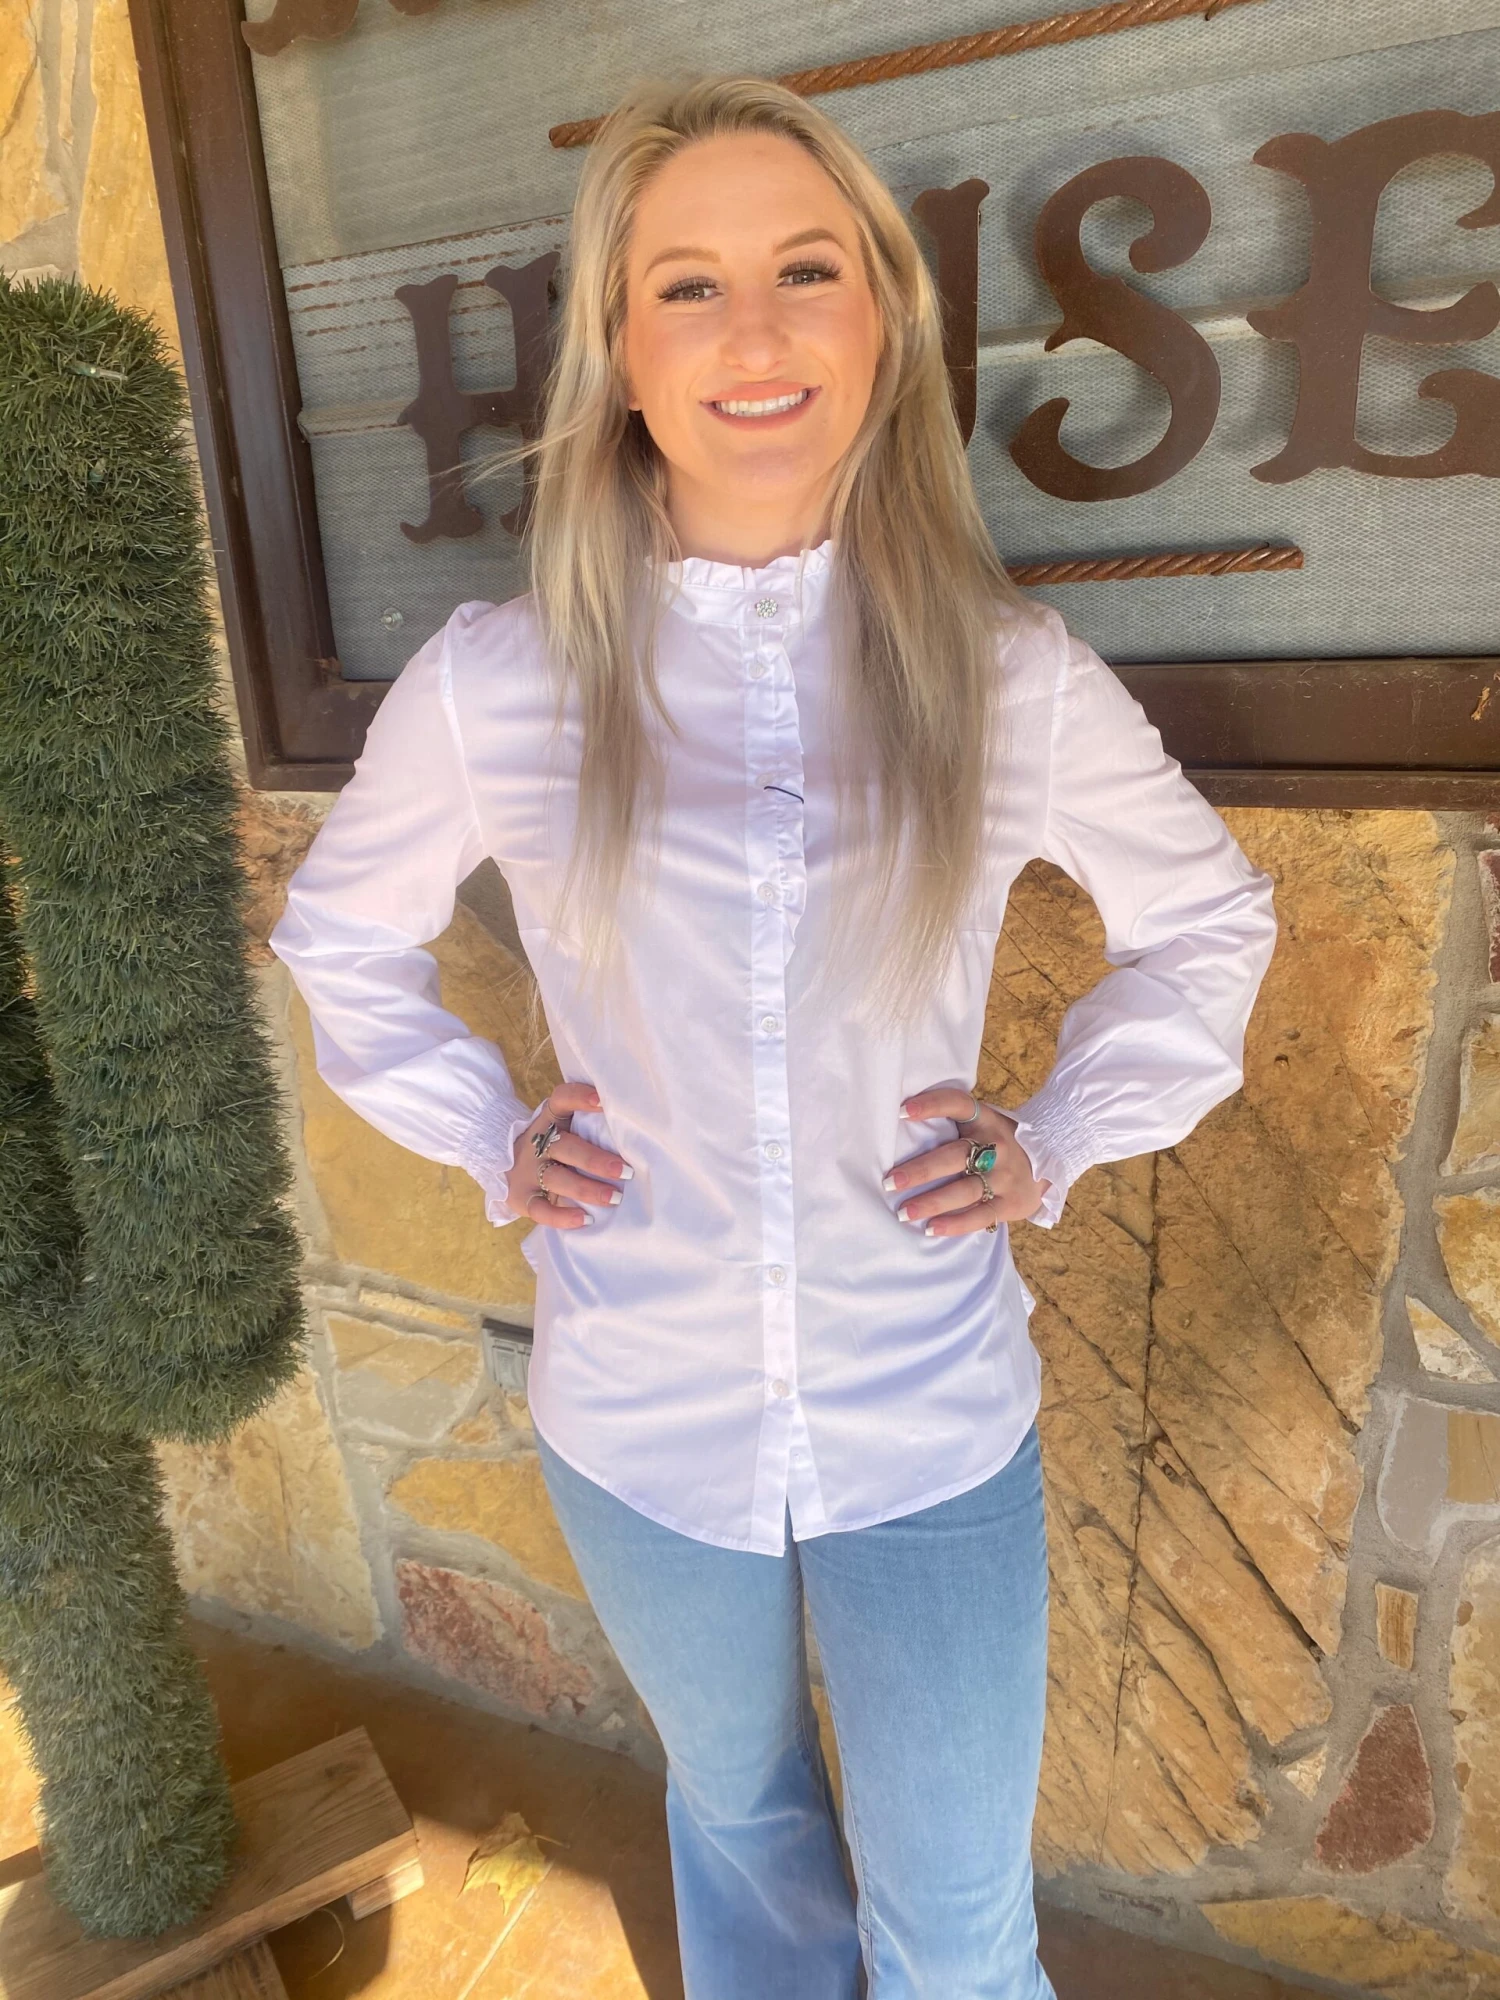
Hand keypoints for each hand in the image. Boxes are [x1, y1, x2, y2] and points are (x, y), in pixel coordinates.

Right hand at [504, 1081, 632, 1229]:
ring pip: (556, 1178)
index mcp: (550, 1119)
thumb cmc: (554, 1147)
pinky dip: (562, 1217)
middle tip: (626, 1171)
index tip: (603, 1101)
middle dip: (596, 1160)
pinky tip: (585, 1219)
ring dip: (587, 1189)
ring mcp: (528, 1171)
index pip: (561, 1100)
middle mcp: (538, 1143)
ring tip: (615, 1198)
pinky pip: (541, 1210)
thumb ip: (591, 1128)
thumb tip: (638, 1137)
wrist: (506, 1166)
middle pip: (565, 1147)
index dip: (580, 1097)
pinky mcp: (522, 1198)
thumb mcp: (564, 1129)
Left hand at [884, 1086, 1051, 1235]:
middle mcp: (997, 1146)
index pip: (958, 1105)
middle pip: (954, 1156)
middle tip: (890, 1181)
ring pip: (965, 1190)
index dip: (932, 1105)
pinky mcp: (1011, 1203)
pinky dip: (955, 1224)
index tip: (902, 1111)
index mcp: (986, 1120)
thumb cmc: (1000, 1141)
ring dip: (932, 1202)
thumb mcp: (986, 1123)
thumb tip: (901, 1130)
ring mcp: (1006, 1176)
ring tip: (904, 1212)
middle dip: (920, 1170)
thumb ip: (955, 1124)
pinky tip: (931, 1229)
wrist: (1053, 1160)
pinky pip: (980, 1216)